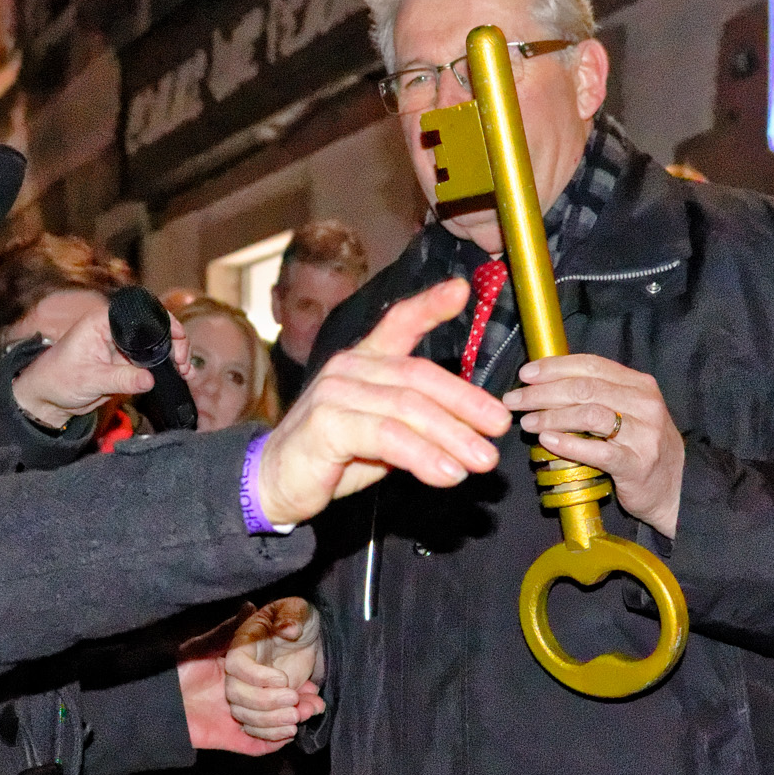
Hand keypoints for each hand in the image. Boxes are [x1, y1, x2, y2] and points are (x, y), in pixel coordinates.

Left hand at [10, 308, 190, 428]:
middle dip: (173, 343)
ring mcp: (121, 347)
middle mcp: (114, 330)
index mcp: (103, 322)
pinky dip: (165, 369)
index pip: (140, 314)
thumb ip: (121, 379)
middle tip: (183, 361)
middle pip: (153, 329)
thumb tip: (149, 379)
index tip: (178, 339)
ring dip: (172, 357)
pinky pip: (150, 363)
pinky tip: (179, 375)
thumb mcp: (90, 379)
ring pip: (155, 347)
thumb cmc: (57, 379)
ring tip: (186, 371)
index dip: (163, 323)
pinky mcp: (125, 364)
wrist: (47, 399)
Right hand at [224, 598, 325, 742]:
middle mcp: (239, 672)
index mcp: (242, 645)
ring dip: (272, 722)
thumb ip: (291, 616)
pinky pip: (254, 729)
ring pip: (244, 716)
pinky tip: (293, 730)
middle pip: (236, 695)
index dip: (258, 676)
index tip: (284, 680)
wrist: (307, 636)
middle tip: (294, 702)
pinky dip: (272, 735)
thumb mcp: (297, 610)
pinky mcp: (259, 709)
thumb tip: (288, 628)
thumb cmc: (298, 618)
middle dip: (267, 703)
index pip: (237, 665)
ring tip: (299, 717)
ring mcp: (247, 692)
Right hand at [254, 281, 508, 524]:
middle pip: (418, 376)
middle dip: (465, 403)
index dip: (430, 305)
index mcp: (362, 360)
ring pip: (408, 407)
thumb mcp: (382, 432)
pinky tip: (446, 474)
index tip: (462, 290)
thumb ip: (417, 419)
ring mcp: (334, 392)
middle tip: (498, 429)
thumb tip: (472, 427)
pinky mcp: (326, 424)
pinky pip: (387, 436)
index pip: (398, 322)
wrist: (275, 484)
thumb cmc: (331, 456)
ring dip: (452, 436)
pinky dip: (423, 456)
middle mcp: (347, 367)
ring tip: (481, 460)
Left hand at [502, 354, 684, 537]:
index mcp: (639, 385)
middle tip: (515, 400)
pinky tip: (546, 441)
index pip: (591, 365)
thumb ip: (596, 394)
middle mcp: (644, 404)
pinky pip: (597, 451)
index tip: (525, 374)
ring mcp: (643, 434)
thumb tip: (545, 382)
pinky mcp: (636, 464)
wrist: (675, 488)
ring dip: (551, 416)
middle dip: (542, 393)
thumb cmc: (640, 446)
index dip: (554, 367)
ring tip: (526, 422)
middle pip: (585, 389)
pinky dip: (568, 444)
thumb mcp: (627, 411)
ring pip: (589, 415)